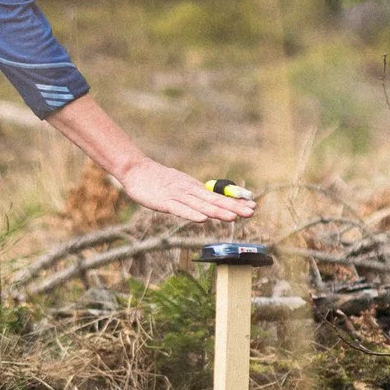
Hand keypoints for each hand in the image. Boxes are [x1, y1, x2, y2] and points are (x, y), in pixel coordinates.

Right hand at [116, 160, 256, 223]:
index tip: (252, 206)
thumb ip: (194, 195)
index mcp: (194, 188)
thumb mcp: (180, 186)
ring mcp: (177, 196)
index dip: (235, 202)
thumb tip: (210, 205)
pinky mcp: (164, 202)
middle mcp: (189, 191)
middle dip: (233, 207)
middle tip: (251, 212)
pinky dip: (191, 214)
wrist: (136, 170)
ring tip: (233, 217)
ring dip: (217, 211)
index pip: (219, 196)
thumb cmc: (158, 180)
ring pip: (200, 205)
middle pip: (214, 200)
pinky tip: (202, 219)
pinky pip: (180, 209)